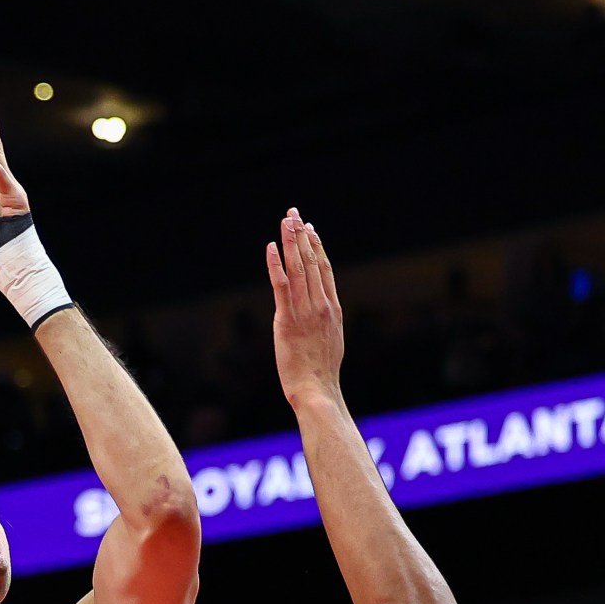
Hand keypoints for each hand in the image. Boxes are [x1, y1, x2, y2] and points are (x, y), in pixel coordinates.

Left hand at [268, 209, 345, 408]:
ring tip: (285, 221)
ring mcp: (305, 311)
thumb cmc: (322, 371)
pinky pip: (281, 286)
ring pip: (298, 269)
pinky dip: (276, 265)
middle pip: (311, 262)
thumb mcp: (331, 340)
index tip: (311, 229)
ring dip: (291, 242)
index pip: (324, 269)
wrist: (317, 389)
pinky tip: (272, 247)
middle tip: (294, 214)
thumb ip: (325, 321)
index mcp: (332, 308)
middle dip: (302, 236)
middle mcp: (321, 305)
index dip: (317, 247)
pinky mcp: (287, 320)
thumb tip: (321, 312)